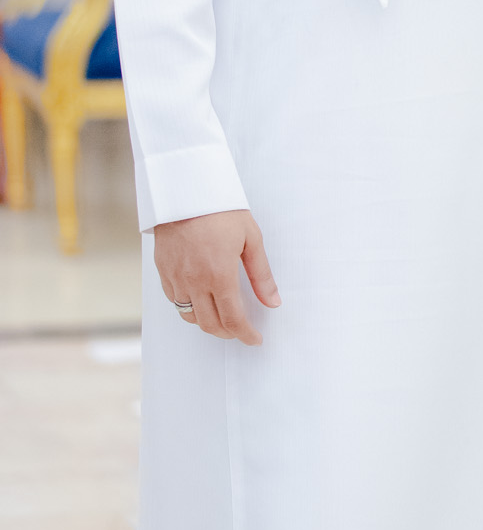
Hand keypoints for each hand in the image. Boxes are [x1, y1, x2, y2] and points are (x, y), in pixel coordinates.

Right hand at [153, 208, 280, 345]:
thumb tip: (273, 302)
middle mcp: (195, 282)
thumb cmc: (221, 210)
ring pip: (190, 316)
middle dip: (228, 333)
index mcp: (219, 275)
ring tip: (223, 316)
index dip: (245, 334)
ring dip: (208, 323)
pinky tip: (202, 300)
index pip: (233, 319)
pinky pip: (175, 301)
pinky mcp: (162, 271)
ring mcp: (176, 278)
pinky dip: (190, 308)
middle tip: (241, 331)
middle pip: (210, 324)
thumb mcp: (250, 239)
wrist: (184, 191)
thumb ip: (261, 275)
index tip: (254, 339)